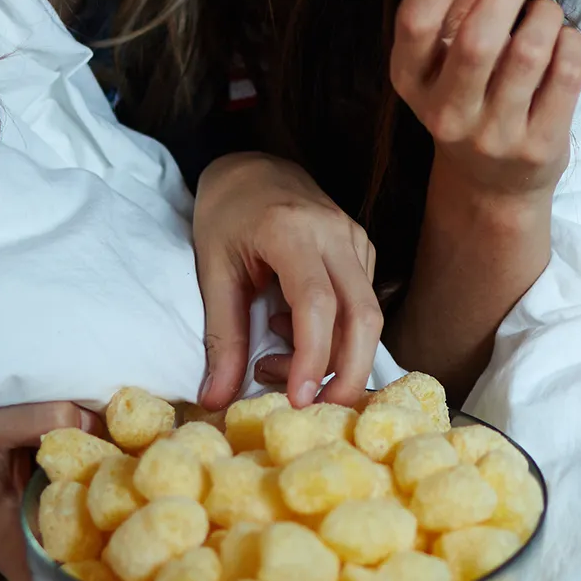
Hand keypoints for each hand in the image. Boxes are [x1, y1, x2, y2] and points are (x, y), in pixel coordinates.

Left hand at [193, 152, 380, 411]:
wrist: (251, 167)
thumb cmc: (226, 214)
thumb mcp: (212, 270)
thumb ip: (221, 335)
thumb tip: (217, 399)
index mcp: (293, 231)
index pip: (317, 303)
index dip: (313, 356)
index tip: (299, 401)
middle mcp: (335, 233)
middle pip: (364, 315)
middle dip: (350, 374)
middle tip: (317, 413)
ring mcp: (355, 238)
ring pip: (367, 315)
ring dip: (334, 356)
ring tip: (275, 361)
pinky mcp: (362, 249)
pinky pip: (362, 304)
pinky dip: (336, 335)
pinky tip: (294, 331)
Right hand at [390, 0, 580, 200]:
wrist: (492, 185)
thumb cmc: (470, 98)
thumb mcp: (447, 58)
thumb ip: (463, 2)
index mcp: (410, 81)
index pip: (416, 21)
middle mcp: (445, 112)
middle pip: (477, 38)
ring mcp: (493, 135)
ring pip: (528, 53)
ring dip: (544, 13)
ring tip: (545, 7)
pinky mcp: (538, 146)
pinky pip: (565, 76)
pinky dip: (570, 42)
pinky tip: (563, 37)